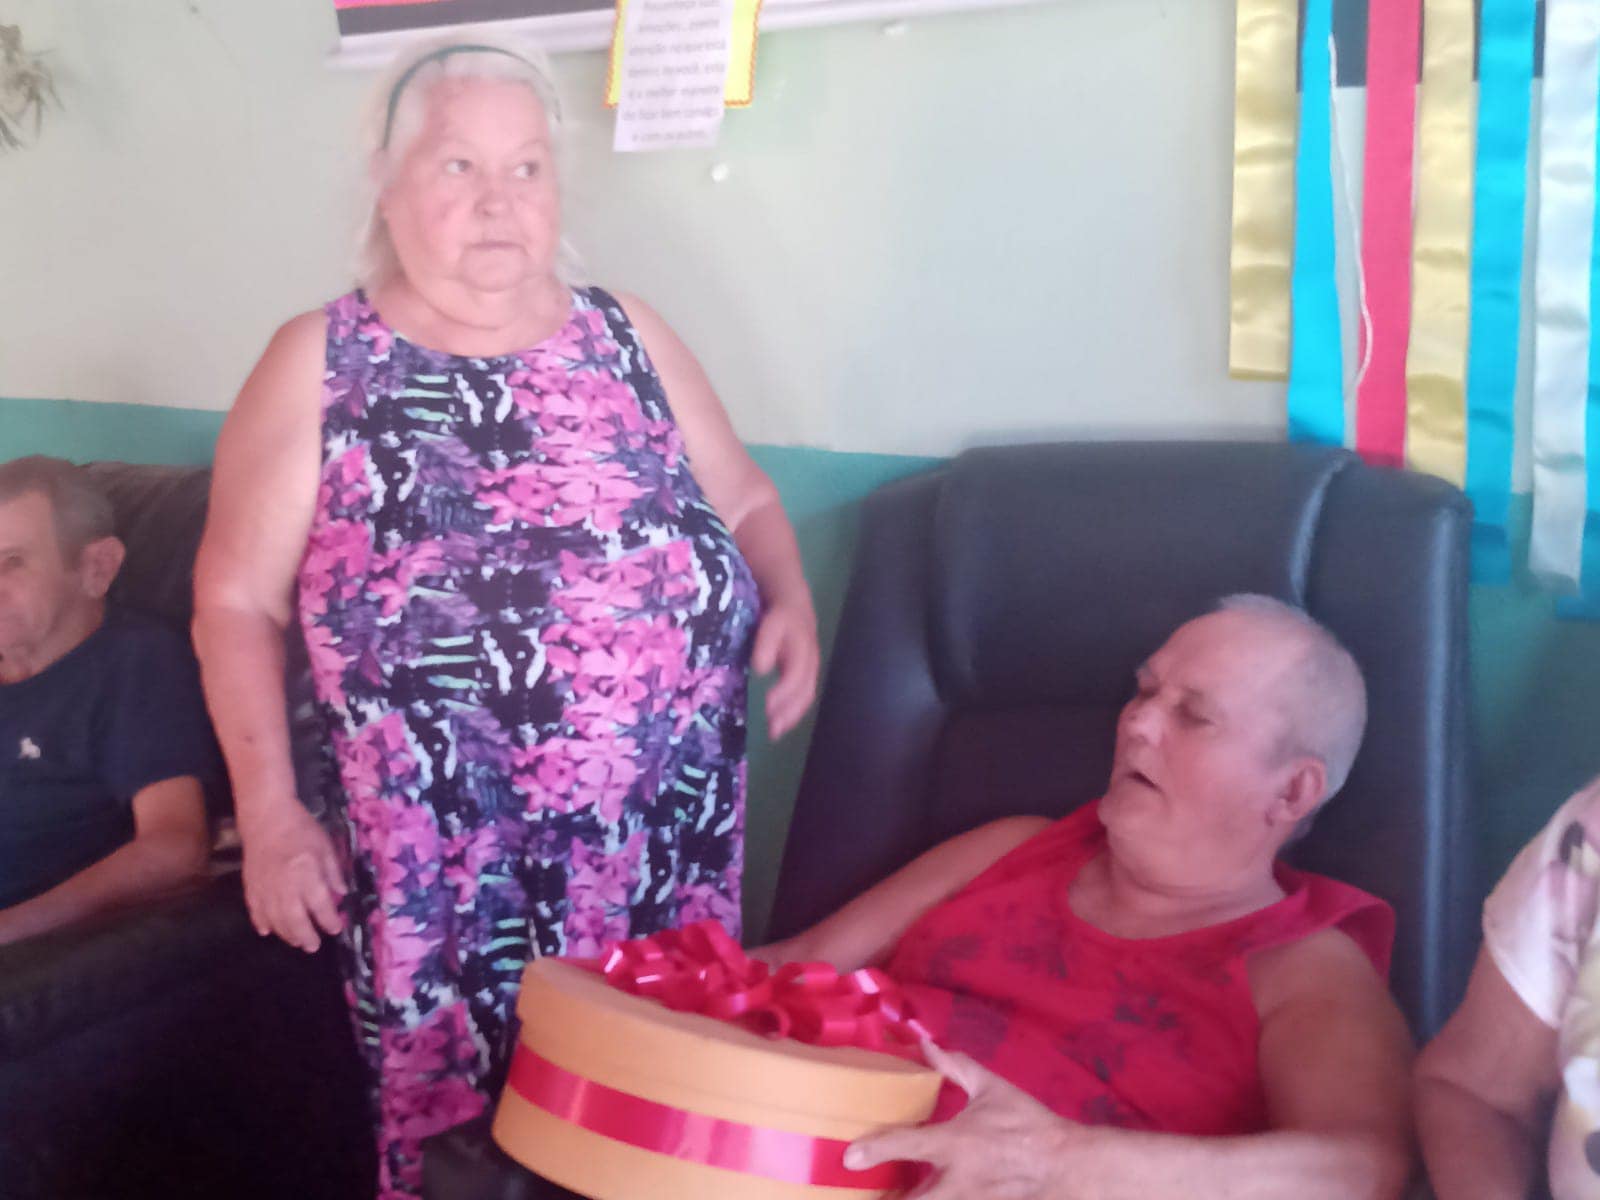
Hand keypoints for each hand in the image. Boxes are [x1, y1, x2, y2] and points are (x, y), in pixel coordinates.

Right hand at [239, 799, 345, 952]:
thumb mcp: (325, 846)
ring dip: (286, 934)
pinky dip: (261, 923)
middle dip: (306, 936)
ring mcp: (264, 887)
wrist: (266, 817)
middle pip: (295, 919)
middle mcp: (284, 885)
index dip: (329, 920)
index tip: (336, 929)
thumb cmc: (301, 829)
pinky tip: (268, 931)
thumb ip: (333, 872)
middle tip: (314, 946)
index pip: (320, 905)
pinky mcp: (249, 886)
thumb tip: (342, 894)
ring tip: (297, 941)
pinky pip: (254, 911)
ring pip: (274, 920)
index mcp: (306, 872)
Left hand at [752, 596, 818, 739]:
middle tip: (772, 730)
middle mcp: (810, 663)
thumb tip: (760, 669)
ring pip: (806, 697)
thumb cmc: (779, 618)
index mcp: (802, 649)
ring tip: (775, 733)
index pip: (796, 675)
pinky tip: (781, 724)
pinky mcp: (808, 676)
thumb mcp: (770, 624)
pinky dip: (794, 713)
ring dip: (792, 717)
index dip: (783, 693)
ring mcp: (812, 670)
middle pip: (804, 691)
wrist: (796, 607)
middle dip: (789, 712)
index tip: (767, 708)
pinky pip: (804, 697)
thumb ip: (766, 645)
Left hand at [846, 1040, 1084, 1199]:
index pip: (907, 1145)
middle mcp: (957, 1180)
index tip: (850, 1157)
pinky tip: (922, 1193)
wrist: (1066, 1164)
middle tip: (866, 1193)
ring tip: (888, 1195)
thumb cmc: (1027, 1123)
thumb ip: (956, 1066)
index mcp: (956, 1142)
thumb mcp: (991, 1089)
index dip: (875, 1150)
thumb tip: (927, 1044)